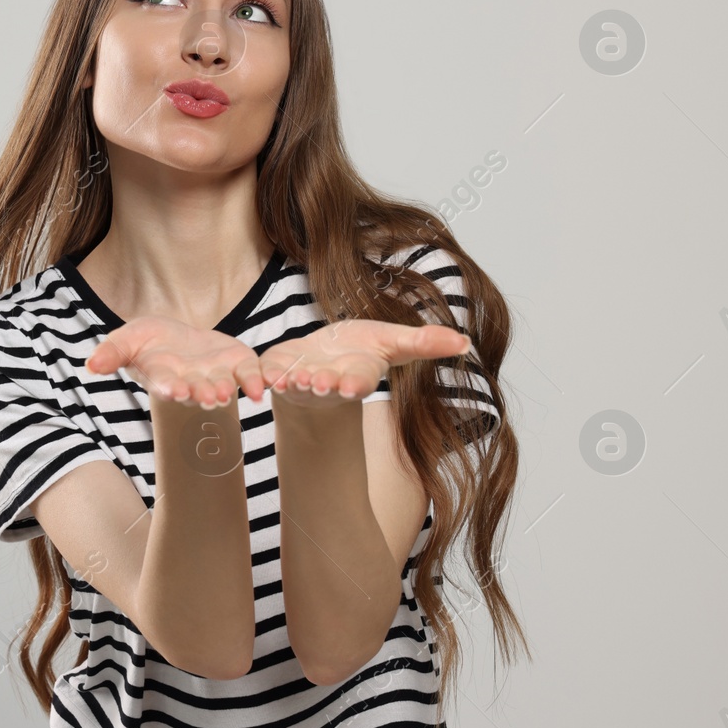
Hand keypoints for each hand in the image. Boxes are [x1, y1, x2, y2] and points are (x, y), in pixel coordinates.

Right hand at [85, 316, 267, 410]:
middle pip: (196, 391)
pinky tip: (263, 386)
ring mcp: (216, 376)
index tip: (173, 390)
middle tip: (207, 398)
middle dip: (201, 395)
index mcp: (164, 378)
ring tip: (228, 393)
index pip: (165, 384)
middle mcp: (191, 383)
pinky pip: (249, 375)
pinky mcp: (238, 365)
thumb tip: (90, 365)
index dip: (169, 388)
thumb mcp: (127, 339)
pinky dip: (255, 381)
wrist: (178, 337)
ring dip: (226, 391)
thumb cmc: (148, 342)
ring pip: (222, 386)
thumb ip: (112, 353)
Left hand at [258, 319, 470, 412]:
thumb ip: (425, 343)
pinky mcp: (277, 368)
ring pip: (296, 382)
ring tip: (290, 380)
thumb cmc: (361, 349)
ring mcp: (302, 377)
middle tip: (317, 382)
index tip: (351, 385)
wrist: (323, 356)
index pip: (360, 379)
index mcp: (358, 372)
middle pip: (326, 383)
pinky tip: (262, 376)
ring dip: (293, 383)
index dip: (355, 382)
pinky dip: (265, 375)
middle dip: (322, 384)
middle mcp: (330, 379)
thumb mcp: (394, 342)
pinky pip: (269, 374)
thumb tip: (465, 342)